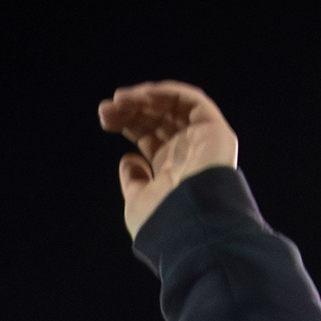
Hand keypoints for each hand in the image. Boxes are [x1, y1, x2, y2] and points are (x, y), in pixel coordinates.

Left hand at [99, 81, 239, 236]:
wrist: (190, 226)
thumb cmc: (163, 221)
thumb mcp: (137, 201)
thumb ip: (133, 180)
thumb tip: (127, 159)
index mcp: (170, 169)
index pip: (148, 135)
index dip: (127, 122)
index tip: (105, 119)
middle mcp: (186, 152)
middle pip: (157, 118)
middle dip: (131, 109)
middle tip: (106, 109)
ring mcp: (201, 139)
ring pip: (172, 106)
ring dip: (144, 98)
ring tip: (119, 100)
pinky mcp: (214, 129)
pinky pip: (190, 101)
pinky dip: (166, 94)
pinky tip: (142, 96)